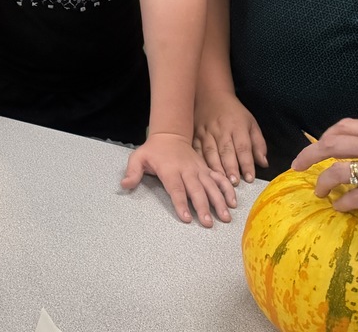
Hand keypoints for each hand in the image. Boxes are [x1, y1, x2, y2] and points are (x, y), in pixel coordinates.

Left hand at [121, 132, 235, 226]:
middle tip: (208, 223)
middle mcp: (187, 170)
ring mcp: (199, 169)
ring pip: (211, 186)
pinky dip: (227, 189)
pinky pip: (220, 178)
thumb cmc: (153, 150)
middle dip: (203, 206)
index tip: (186, 218)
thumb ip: (132, 172)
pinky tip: (233, 201)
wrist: (170, 135)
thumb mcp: (138, 158)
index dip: (181, 203)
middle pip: (196, 190)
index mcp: (169, 170)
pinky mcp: (207, 169)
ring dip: (219, 201)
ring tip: (225, 216)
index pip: (176, 189)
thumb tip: (124, 185)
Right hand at [193, 90, 267, 184]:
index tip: (250, 178)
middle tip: (234, 183)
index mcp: (238, 127)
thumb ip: (258, 144)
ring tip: (221, 180)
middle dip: (231, 168)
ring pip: (210, 152)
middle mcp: (221, 129)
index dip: (246, 164)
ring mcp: (206, 132)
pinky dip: (200, 161)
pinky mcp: (195, 134)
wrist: (210, 95)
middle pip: (226, 151)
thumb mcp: (251, 123)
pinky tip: (204, 171)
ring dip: (216, 167)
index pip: (243, 147)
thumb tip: (263, 163)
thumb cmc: (234, 112)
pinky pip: (196, 149)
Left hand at [291, 118, 357, 212]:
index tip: (317, 146)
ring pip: (339, 171)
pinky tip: (338, 206)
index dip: (324, 136)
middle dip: (309, 155)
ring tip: (318, 191)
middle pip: (332, 145)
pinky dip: (343, 203)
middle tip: (296, 165)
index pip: (344, 127)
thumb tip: (356, 144)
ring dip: (323, 182)